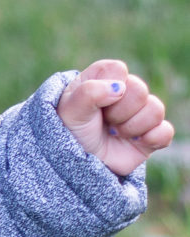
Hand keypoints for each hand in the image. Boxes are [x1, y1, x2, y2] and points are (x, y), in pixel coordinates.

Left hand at [57, 61, 173, 176]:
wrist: (75, 166)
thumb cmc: (70, 132)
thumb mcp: (70, 111)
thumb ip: (89, 92)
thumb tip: (118, 88)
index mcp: (103, 78)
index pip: (118, 70)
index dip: (107, 88)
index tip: (93, 105)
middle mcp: (124, 92)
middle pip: (140, 89)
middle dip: (119, 112)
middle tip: (104, 123)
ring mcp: (139, 114)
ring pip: (156, 109)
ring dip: (132, 127)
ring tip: (114, 134)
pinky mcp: (150, 135)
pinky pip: (166, 131)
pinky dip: (152, 138)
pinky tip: (135, 142)